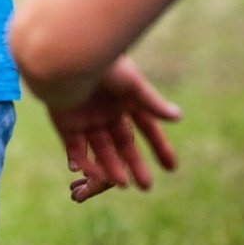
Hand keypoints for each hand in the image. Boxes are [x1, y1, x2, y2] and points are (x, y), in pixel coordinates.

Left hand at [47, 56, 180, 202]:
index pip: (147, 128)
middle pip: (123, 143)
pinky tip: (92, 174)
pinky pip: (75, 148)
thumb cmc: (101, 65)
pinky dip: (83, 161)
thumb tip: (179, 117)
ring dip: (110, 167)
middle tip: (146, 186)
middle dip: (134, 164)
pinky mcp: (65, 123)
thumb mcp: (131, 84)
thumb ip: (152, 103)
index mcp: (125, 99)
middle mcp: (106, 111)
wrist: (64, 57)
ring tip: (122, 184)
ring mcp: (86, 118)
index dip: (159, 147)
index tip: (171, 168)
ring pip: (100, 149)